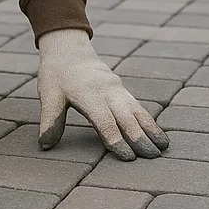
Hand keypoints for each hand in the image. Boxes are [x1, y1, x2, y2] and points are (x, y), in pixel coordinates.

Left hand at [36, 29, 168, 159]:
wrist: (69, 50)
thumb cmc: (56, 75)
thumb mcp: (49, 94)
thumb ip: (50, 119)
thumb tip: (45, 144)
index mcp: (88, 94)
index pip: (105, 121)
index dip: (116, 140)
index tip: (128, 157)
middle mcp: (107, 92)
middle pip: (127, 118)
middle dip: (140, 138)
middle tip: (153, 158)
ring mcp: (118, 90)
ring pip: (138, 112)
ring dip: (151, 130)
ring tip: (163, 148)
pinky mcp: (123, 91)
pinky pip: (139, 107)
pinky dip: (150, 121)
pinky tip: (159, 135)